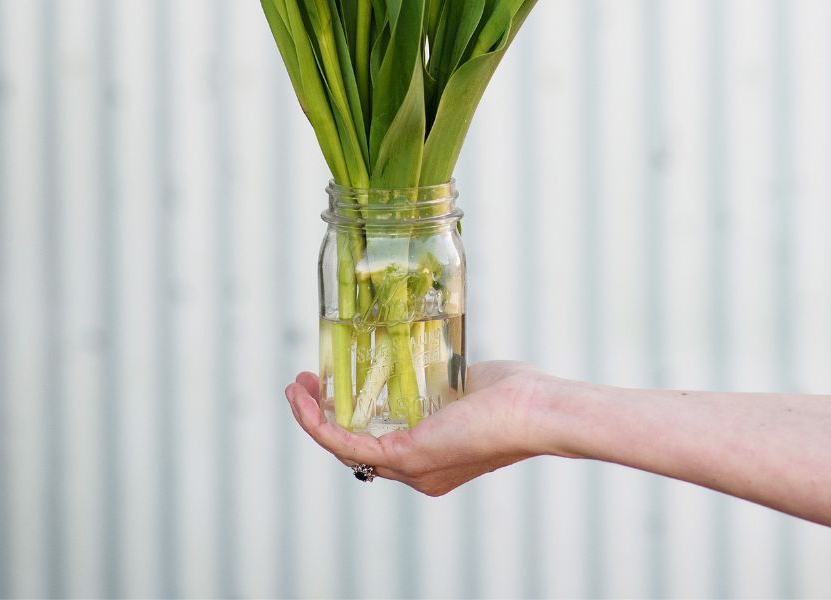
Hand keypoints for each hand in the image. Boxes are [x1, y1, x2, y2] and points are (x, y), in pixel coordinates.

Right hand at [285, 360, 558, 495]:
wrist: (535, 411)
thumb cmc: (515, 397)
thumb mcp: (465, 385)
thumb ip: (442, 380)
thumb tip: (425, 359)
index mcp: (432, 457)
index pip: (377, 442)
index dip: (347, 416)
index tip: (329, 384)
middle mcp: (417, 472)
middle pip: (352, 448)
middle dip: (322, 415)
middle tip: (304, 384)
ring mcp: (411, 469)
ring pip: (344, 448)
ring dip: (312, 418)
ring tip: (295, 387)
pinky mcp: (407, 456)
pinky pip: (350, 444)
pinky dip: (321, 424)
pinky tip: (305, 401)